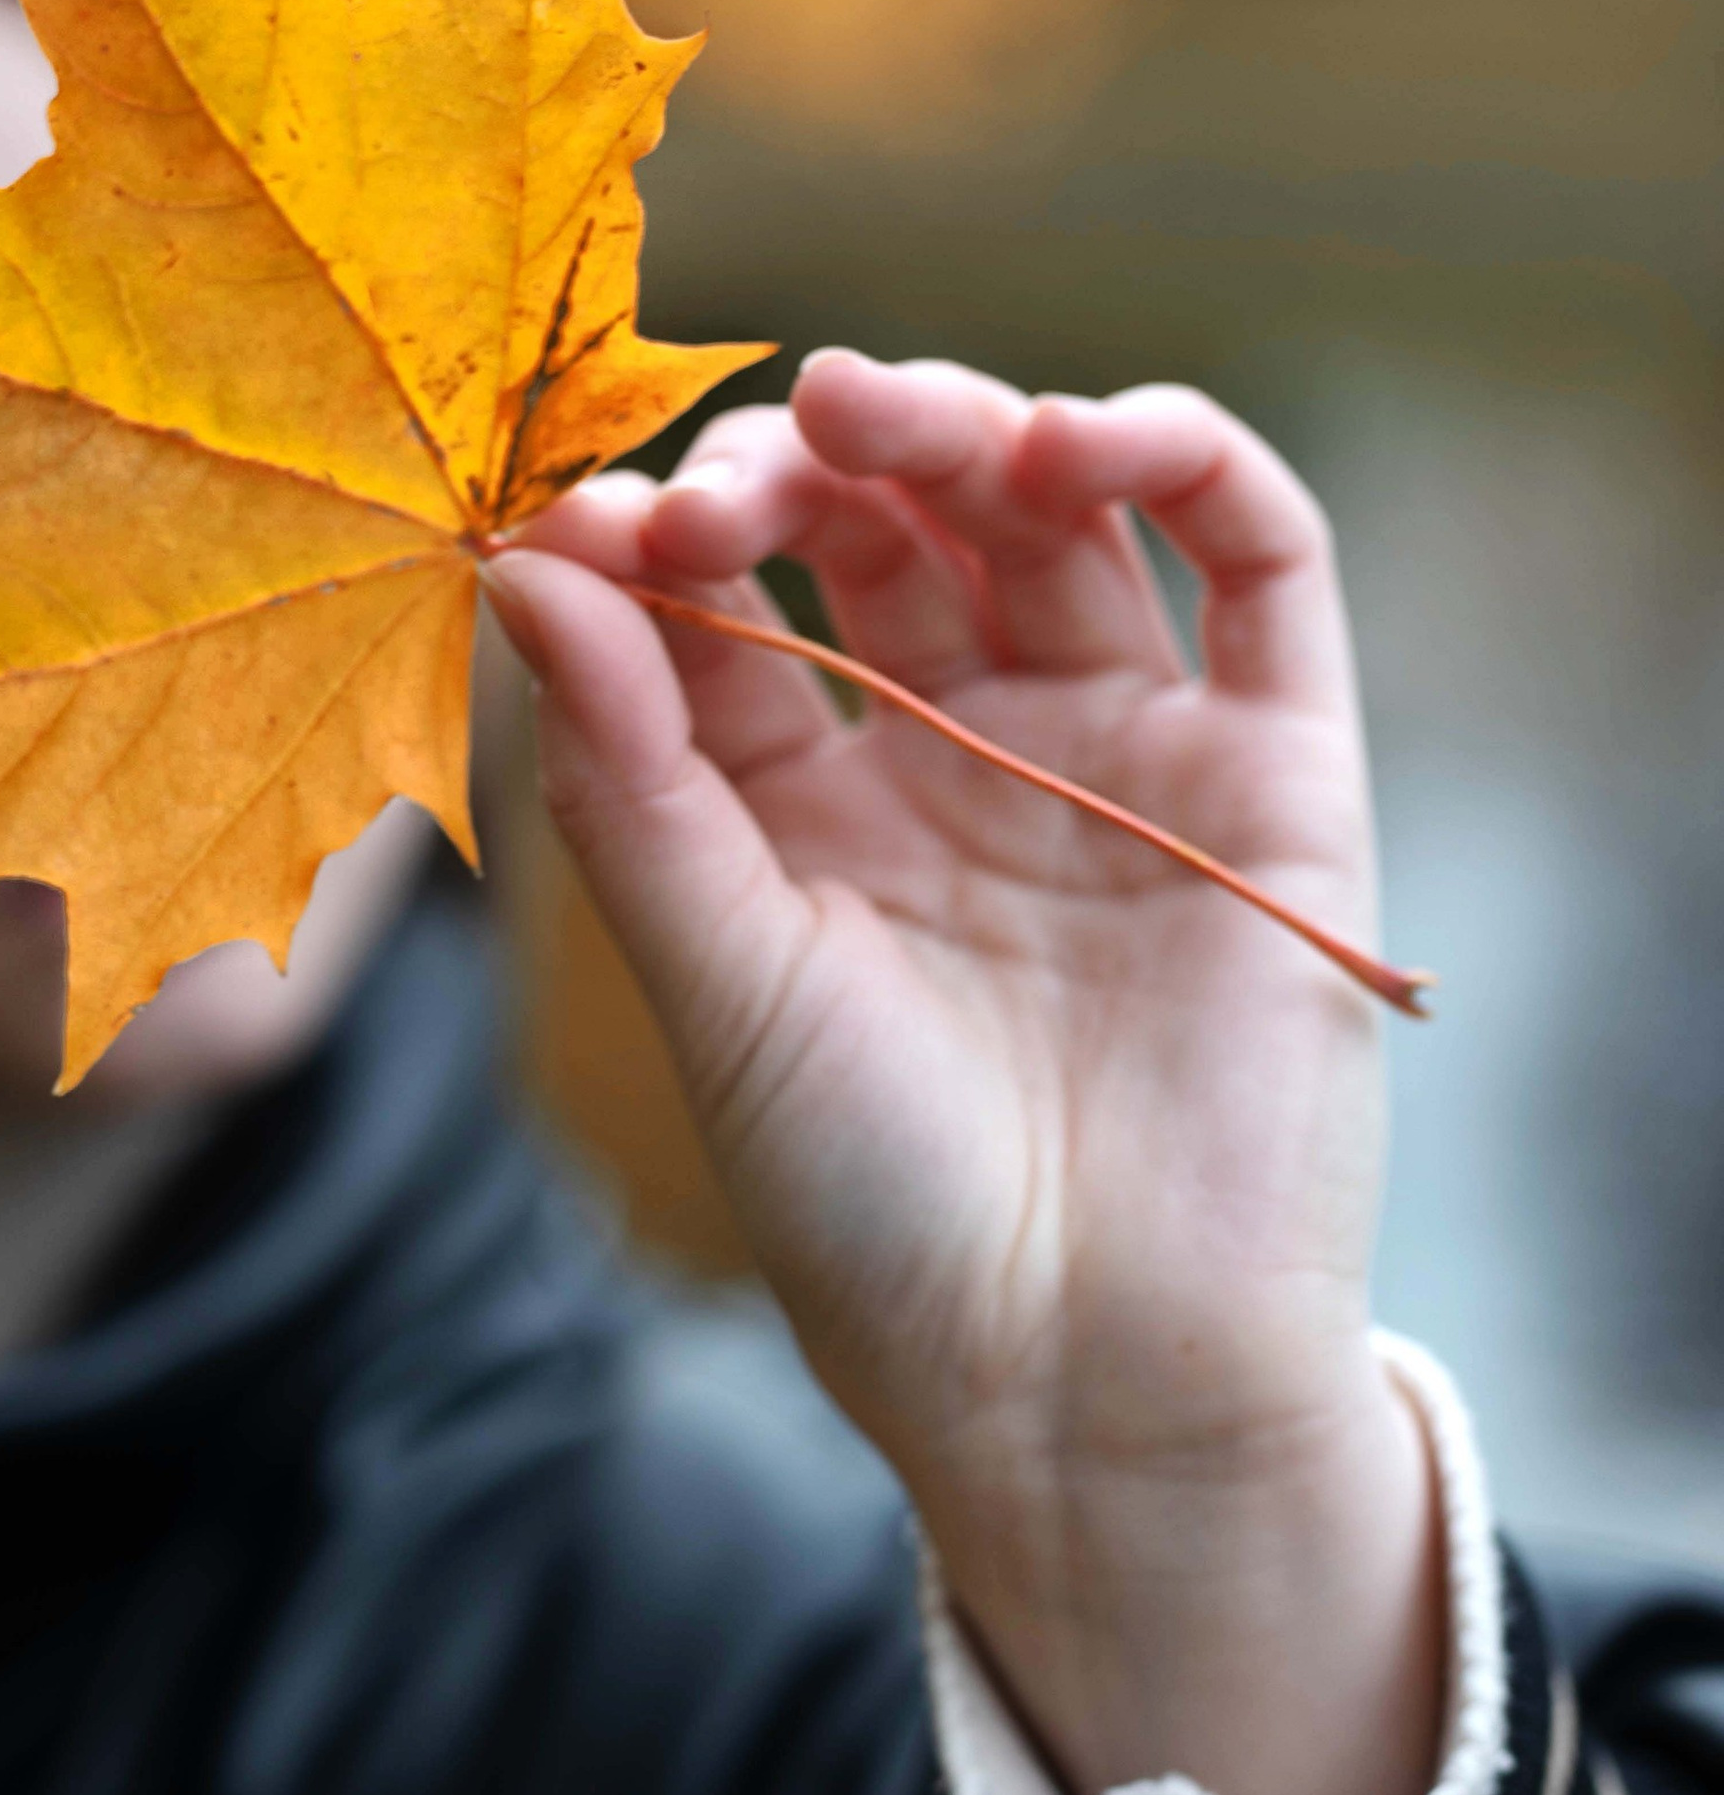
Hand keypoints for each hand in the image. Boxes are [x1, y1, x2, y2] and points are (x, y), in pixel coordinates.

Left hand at [487, 352, 1443, 1794]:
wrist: (1086, 1381)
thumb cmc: (879, 1215)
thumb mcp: (722, 984)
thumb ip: (632, 778)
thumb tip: (523, 568)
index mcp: (809, 815)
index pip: (730, 609)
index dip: (661, 536)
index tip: (583, 516)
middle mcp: (960, 762)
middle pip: (885, 531)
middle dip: (800, 465)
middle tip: (734, 481)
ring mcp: (1118, 754)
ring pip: (1053, 516)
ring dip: (968, 424)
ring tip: (880, 413)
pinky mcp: (1272, 770)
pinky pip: (1258, 567)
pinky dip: (1181, 461)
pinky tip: (1082, 441)